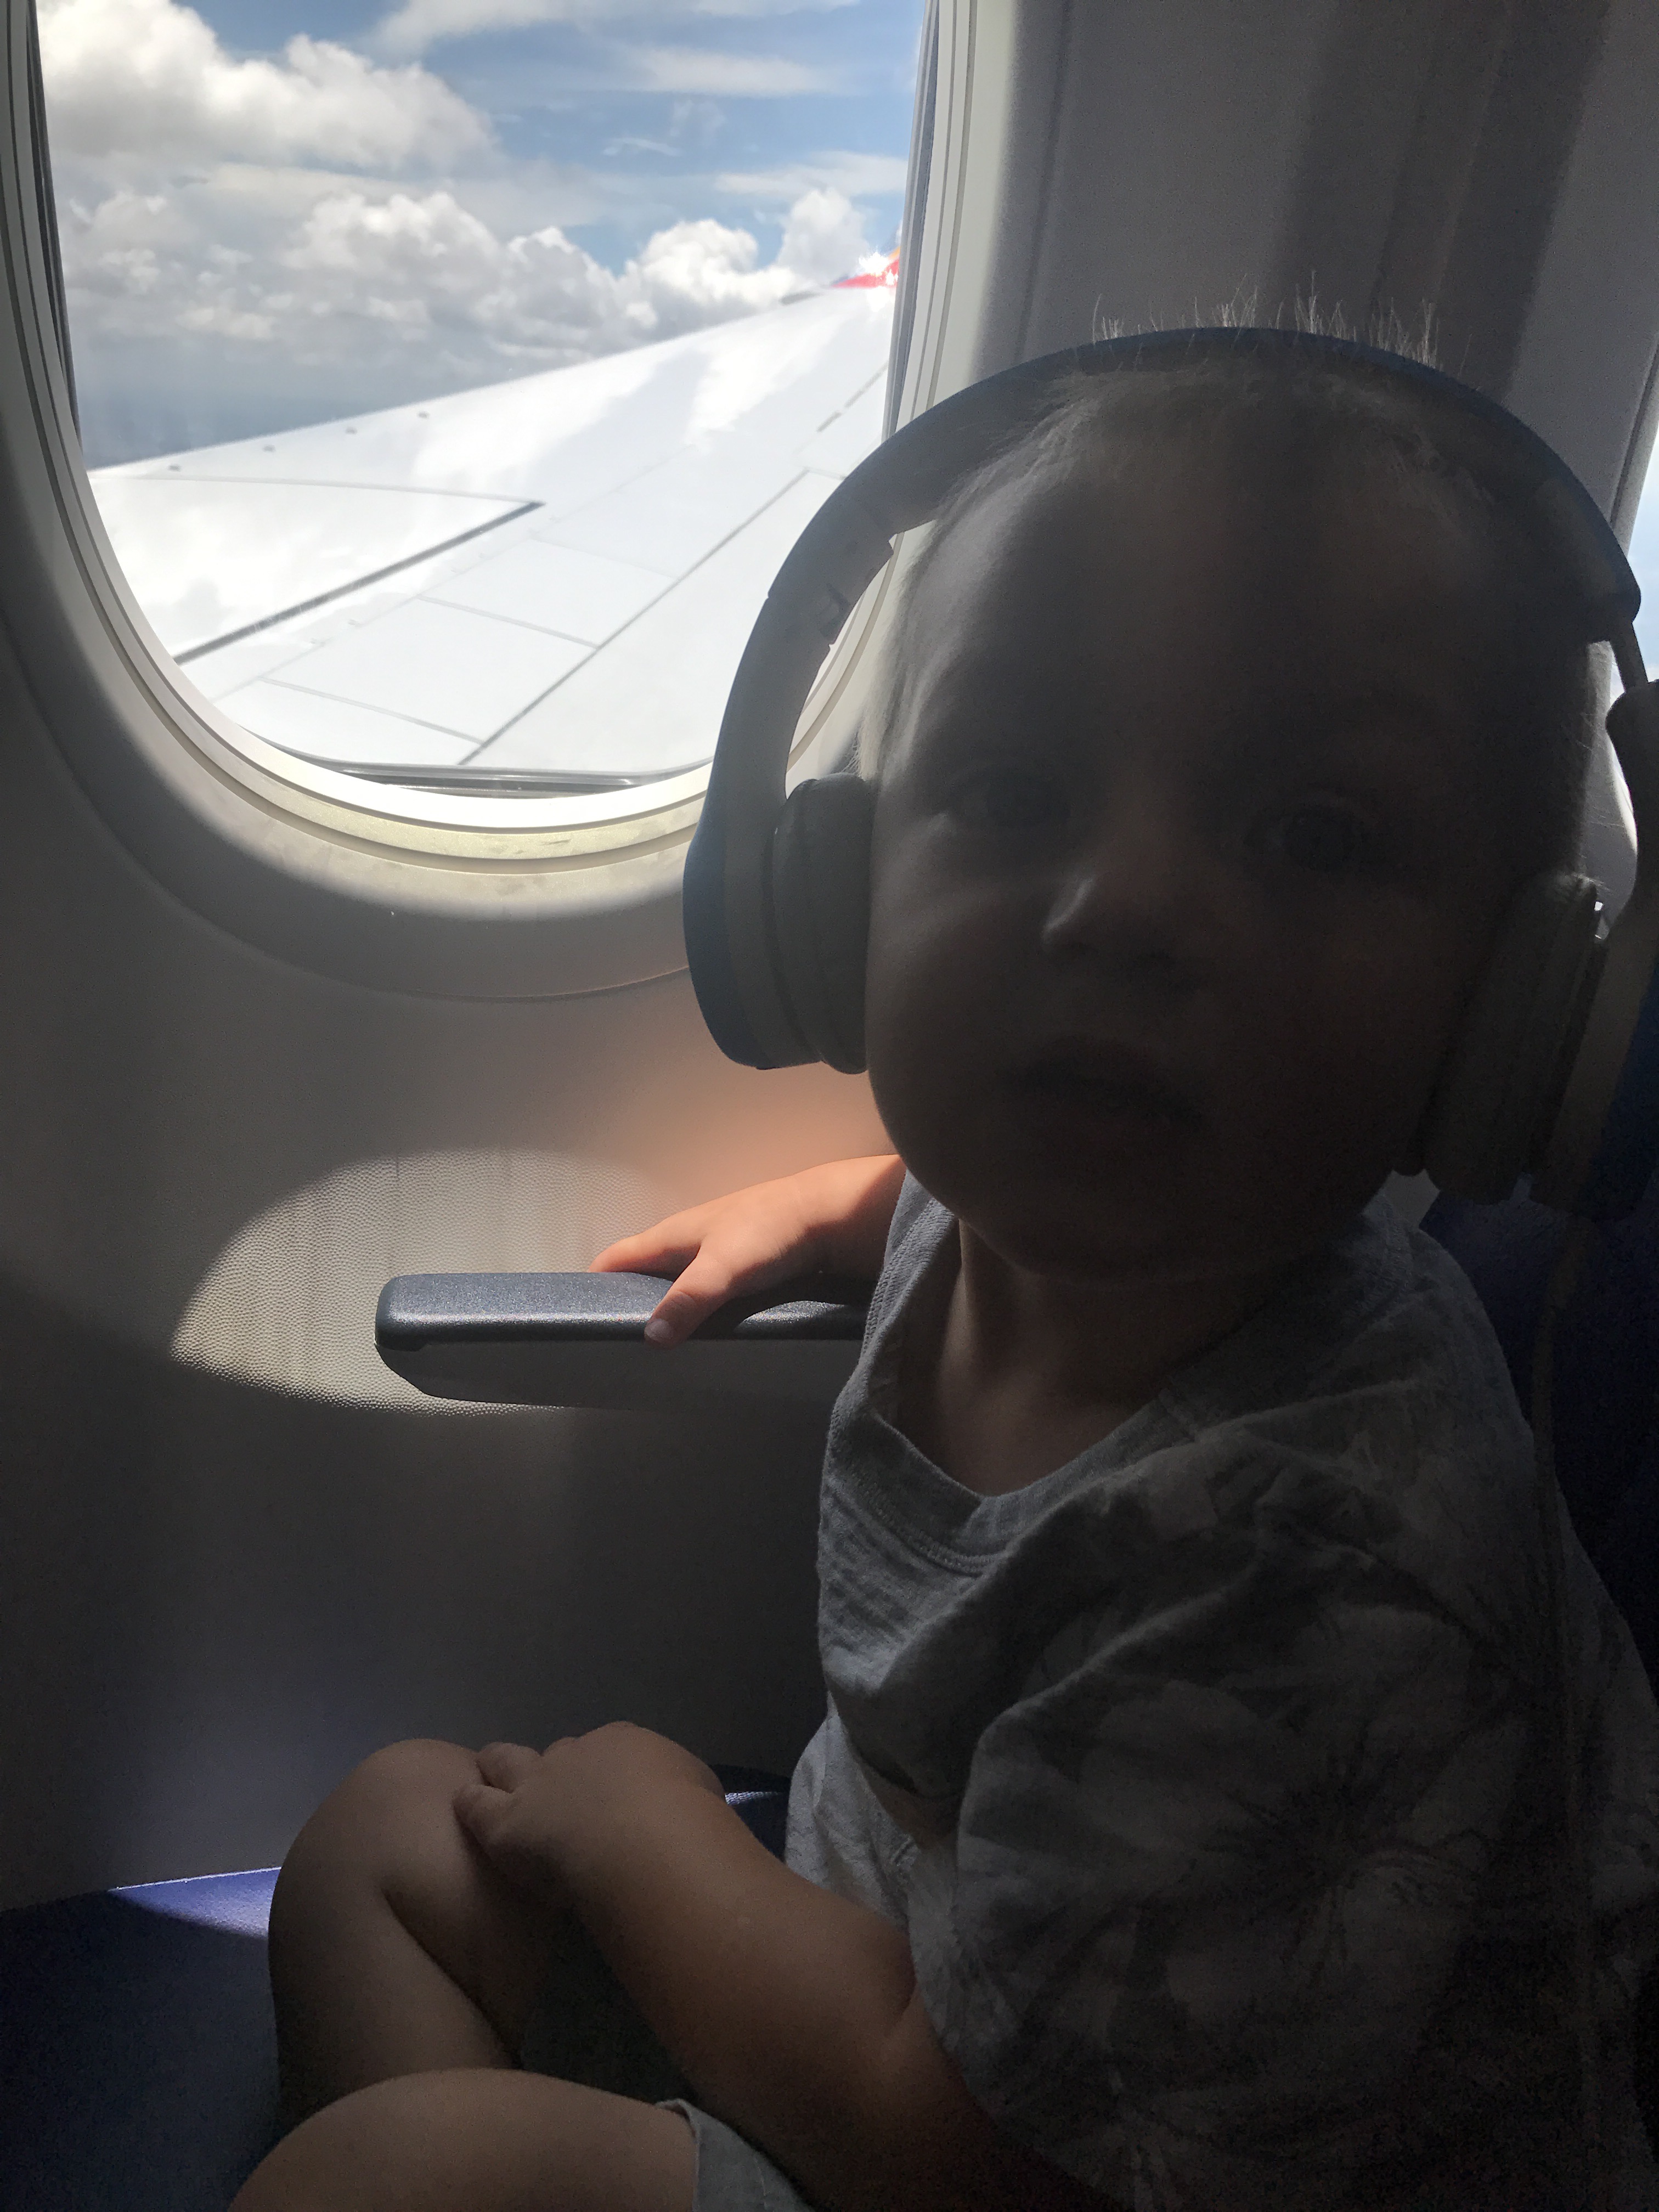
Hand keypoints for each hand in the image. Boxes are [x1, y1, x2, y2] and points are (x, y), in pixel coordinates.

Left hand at [453, 1724, 724, 1901]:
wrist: (644, 1840)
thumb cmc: (685, 1817)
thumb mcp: (697, 1791)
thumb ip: (676, 1793)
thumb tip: (672, 1807)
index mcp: (624, 1744)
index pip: (605, 1751)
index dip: (601, 1773)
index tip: (606, 1797)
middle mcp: (575, 1755)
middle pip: (556, 1753)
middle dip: (551, 1767)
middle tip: (552, 1789)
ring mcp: (536, 1785)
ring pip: (506, 1762)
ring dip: (500, 1769)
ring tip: (491, 1776)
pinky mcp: (505, 1823)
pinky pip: (476, 1805)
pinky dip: (470, 1803)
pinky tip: (464, 1806)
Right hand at [590, 1155, 903, 1346]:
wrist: (831, 1214)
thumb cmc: (770, 1231)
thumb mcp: (722, 1268)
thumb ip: (687, 1302)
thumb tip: (648, 1337)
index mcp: (673, 1234)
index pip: (617, 1257)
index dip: (594, 1282)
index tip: (578, 1314)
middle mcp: (691, 1238)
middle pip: (646, 1271)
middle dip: (629, 1301)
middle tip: (621, 1342)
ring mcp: (720, 1248)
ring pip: (681, 1281)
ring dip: (669, 1307)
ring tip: (664, 1346)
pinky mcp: (749, 1261)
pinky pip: (712, 1288)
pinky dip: (702, 1308)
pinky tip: (710, 1331)